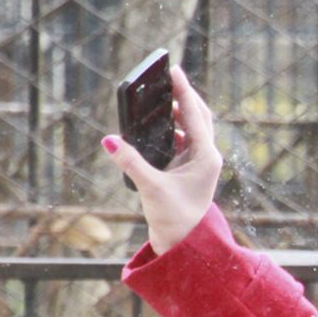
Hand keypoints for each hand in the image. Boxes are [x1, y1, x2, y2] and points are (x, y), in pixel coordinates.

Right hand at [102, 63, 222, 254]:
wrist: (184, 246)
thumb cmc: (174, 219)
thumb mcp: (150, 187)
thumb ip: (130, 162)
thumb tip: (109, 140)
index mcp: (207, 157)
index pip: (196, 115)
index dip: (184, 91)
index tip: (175, 71)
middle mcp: (208, 158)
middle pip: (199, 117)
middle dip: (185, 97)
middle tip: (171, 77)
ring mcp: (200, 165)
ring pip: (194, 129)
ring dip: (180, 113)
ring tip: (164, 98)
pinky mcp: (191, 172)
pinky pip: (185, 142)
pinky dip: (174, 130)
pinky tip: (159, 127)